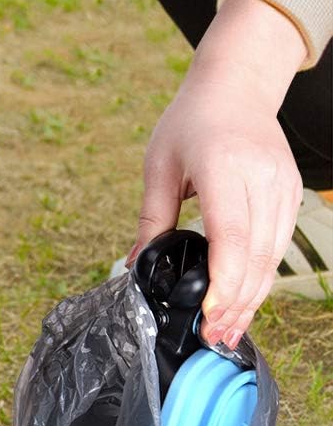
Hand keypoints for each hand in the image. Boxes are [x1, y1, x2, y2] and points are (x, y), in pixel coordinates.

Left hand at [126, 0, 307, 347]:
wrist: (235, 88)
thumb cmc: (188, 123)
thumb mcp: (158, 165)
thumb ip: (151, 218)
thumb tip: (133, 264)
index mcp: (223, 167)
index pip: (231, 235)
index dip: (224, 281)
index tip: (211, 314)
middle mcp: (261, 179)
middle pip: (256, 255)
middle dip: (237, 303)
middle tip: (213, 337)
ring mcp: (282, 187)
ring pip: (273, 257)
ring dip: (252, 297)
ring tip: (227, 331)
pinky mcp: (291, 195)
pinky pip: (279, 246)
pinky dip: (261, 277)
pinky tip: (243, 300)